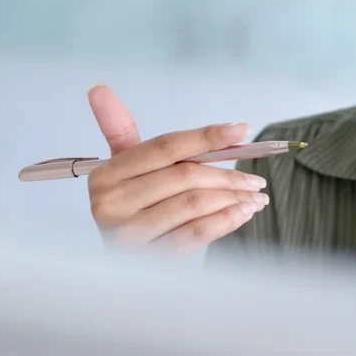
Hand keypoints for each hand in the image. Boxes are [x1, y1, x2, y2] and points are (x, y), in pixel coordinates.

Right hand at [86, 85, 268, 255]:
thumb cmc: (132, 207)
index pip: (164, 147)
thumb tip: (99, 88)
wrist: (121, 267)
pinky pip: (196, 233)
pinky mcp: (147, 260)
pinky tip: (242, 213)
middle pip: (184, 176)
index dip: (205, 136)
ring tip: (255, 197)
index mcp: (106, 174)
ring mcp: (127, 235)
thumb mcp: (124, 169)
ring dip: (232, 198)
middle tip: (256, 179)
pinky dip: (225, 220)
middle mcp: (110, 204)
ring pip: (194, 203)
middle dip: (228, 175)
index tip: (241, 130)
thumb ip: (120, 129)